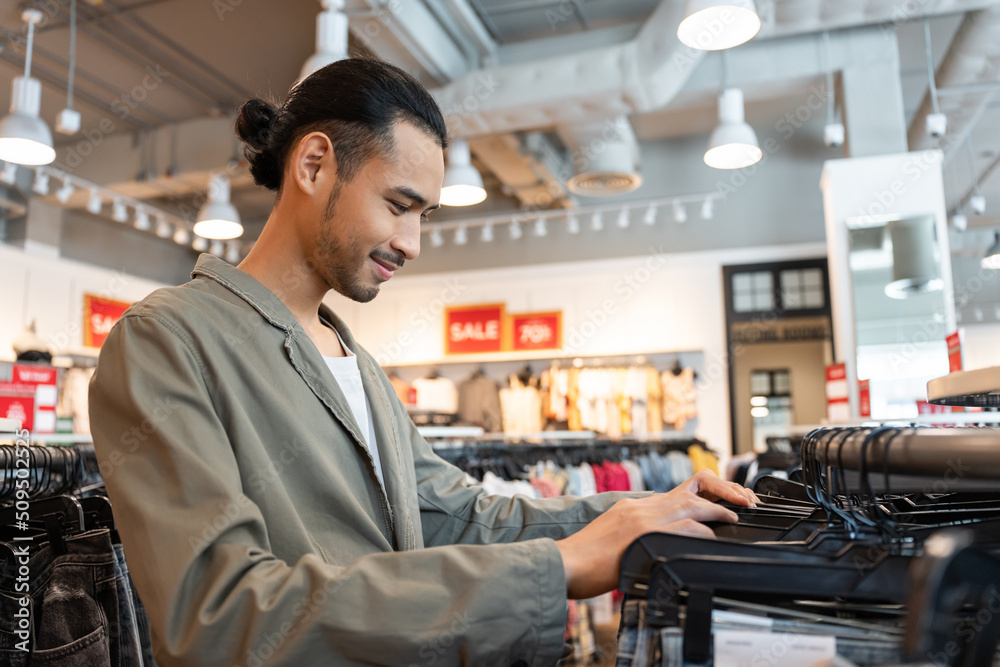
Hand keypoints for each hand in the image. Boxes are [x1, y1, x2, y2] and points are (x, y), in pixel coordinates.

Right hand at [555, 470, 756, 599]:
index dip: (707, 494)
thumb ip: (638, 532)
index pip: (679, 491)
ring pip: (693, 503)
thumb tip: (658, 542)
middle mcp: (642, 507)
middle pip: (694, 486)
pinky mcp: (644, 535)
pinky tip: (712, 538)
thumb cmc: (586, 558)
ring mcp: (643, 519)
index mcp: (635, 506)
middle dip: (724, 491)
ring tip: (736, 517)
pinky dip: (703, 532)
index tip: (723, 502)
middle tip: (743, 503)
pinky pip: (684, 528)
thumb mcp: (615, 536)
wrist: (565, 563)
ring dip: (720, 509)